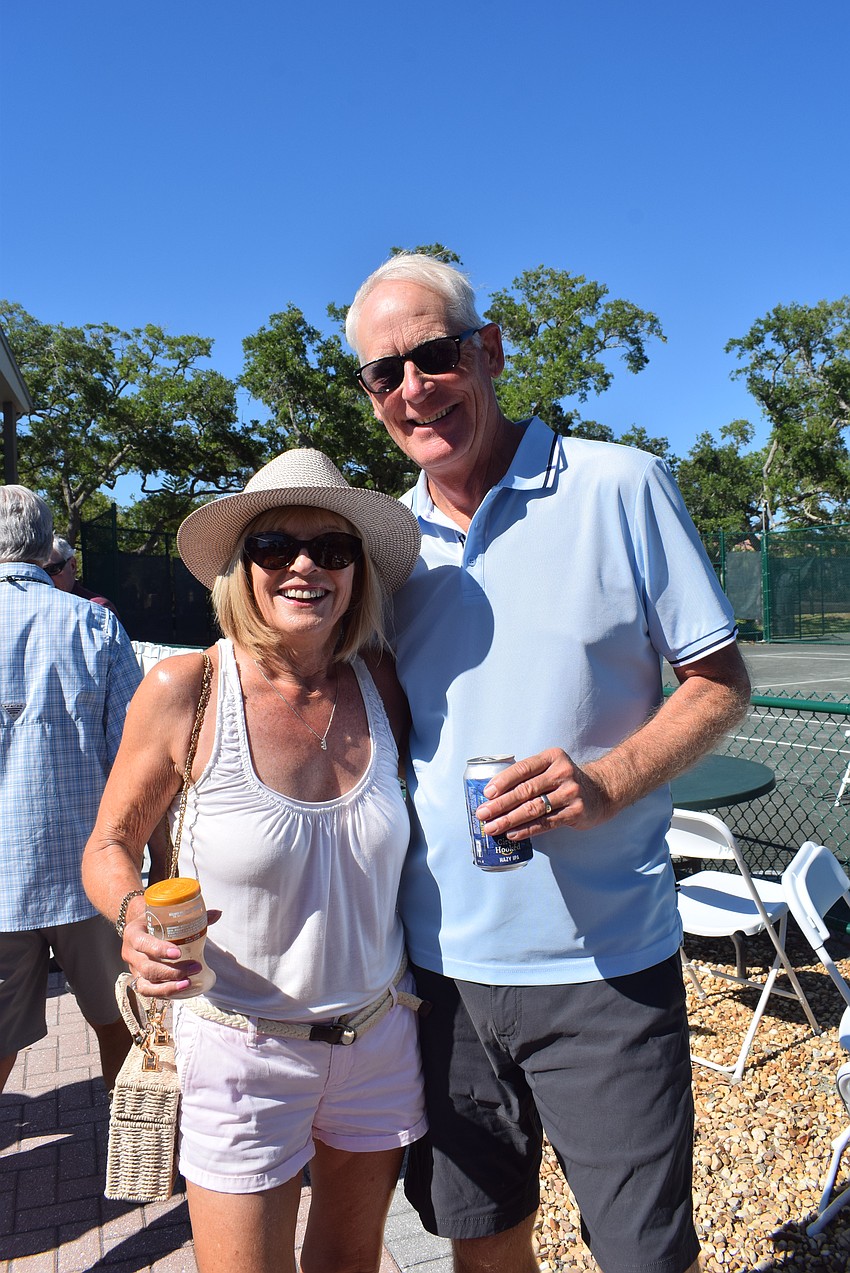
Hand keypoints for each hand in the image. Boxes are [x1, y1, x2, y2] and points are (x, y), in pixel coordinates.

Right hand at [121, 909, 220, 997]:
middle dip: (171, 971)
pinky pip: (148, 992)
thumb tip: (218, 914)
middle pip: (147, 968)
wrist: (139, 929)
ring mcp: (133, 969)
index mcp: (133, 933)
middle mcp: (130, 953)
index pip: (142, 943)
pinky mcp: (138, 980)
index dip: (158, 950)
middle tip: (195, 967)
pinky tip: (182, 988)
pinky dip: (165, 992)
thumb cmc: (155, 921)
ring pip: (145, 985)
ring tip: (188, 982)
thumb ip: (191, 915)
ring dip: (168, 986)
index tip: (178, 953)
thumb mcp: (165, 915)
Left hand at [475, 748, 614, 839]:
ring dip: (509, 820)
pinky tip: (511, 834)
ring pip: (533, 809)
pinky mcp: (575, 812)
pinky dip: (526, 829)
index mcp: (552, 757)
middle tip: (482, 814)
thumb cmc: (564, 781)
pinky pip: (545, 823)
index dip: (502, 781)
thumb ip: (528, 776)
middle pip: (525, 790)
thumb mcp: (551, 768)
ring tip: (492, 827)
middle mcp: (563, 773)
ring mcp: (571, 793)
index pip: (523, 768)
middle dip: (500, 804)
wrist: (600, 792)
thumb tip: (492, 795)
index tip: (486, 793)